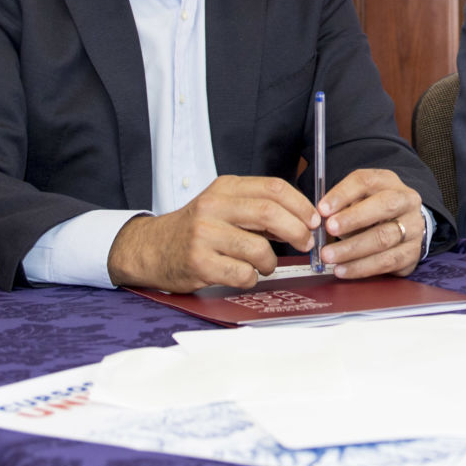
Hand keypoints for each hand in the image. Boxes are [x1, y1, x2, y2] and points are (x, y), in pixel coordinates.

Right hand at [107, 175, 316, 292]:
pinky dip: (251, 278)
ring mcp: (204, 235)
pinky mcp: (199, 263)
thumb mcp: (224, 206)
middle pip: (269, 213)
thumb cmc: (196, 229)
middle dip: (297, 231)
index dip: (300, 204)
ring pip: (259, 248)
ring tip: (264, 264)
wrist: (151, 248)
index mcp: (225, 188)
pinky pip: (242, 274)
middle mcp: (213, 207)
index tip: (314, 219)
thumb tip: (303, 219)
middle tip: (306, 243)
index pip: (273, 188)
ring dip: (271, 261)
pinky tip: (243, 274)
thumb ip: (258, 208)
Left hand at [317, 169, 425, 278]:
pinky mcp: (411, 253)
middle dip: (354, 218)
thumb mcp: (359, 200)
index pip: (367, 181)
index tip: (322, 209)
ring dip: (352, 248)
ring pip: (383, 237)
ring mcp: (413, 227)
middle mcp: (406, 201)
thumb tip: (323, 218)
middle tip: (329, 229)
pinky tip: (342, 269)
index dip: (343, 194)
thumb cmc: (374, 212)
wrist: (405, 229)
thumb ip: (343, 206)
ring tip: (329, 255)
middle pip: (384, 205)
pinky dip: (361, 267)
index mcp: (389, 182)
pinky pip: (386, 262)